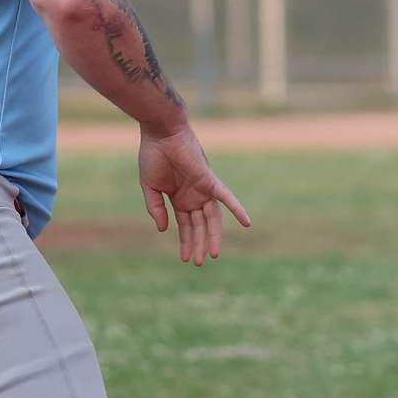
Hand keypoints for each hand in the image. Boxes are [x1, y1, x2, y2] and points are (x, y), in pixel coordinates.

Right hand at [138, 125, 250, 267]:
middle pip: (199, 226)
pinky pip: (226, 198)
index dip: (185, 242)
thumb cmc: (153, 157)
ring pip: (211, 219)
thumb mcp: (150, 188)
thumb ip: (156, 209)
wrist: (161, 134)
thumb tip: (164, 230)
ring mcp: (203, 190)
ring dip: (213, 236)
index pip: (185, 226)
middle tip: (199, 263)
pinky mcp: (209, 181)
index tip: (185, 259)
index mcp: (179, 199)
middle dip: (199, 244)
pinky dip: (237, 210)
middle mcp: (193, 197)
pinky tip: (247, 223)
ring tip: (212, 255)